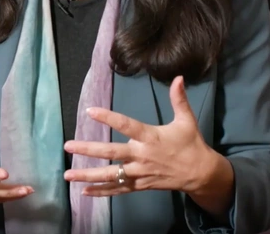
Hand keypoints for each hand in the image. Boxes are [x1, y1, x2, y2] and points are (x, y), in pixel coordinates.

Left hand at [63, 76, 216, 196]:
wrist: (201, 174)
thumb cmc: (191, 144)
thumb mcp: (186, 120)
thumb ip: (179, 99)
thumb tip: (178, 77)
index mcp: (151, 137)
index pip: (126, 125)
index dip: (108, 117)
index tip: (90, 111)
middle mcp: (142, 156)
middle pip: (112, 152)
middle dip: (88, 149)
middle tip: (68, 146)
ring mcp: (140, 173)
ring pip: (111, 175)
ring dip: (89, 175)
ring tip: (68, 175)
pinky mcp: (140, 185)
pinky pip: (118, 190)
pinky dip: (101, 191)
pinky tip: (84, 191)